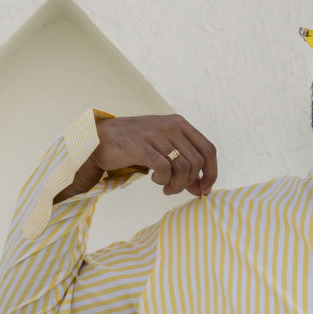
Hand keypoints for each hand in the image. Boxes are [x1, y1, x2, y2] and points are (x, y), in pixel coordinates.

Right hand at [94, 113, 217, 196]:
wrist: (101, 138)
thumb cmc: (135, 146)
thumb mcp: (163, 150)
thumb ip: (183, 166)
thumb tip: (202, 190)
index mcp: (179, 123)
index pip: (208, 149)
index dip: (211, 172)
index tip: (205, 189)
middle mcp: (170, 125)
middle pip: (197, 162)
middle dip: (190, 183)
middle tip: (175, 189)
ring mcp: (156, 134)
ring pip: (183, 168)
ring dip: (176, 185)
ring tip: (165, 188)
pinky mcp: (142, 146)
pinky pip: (164, 169)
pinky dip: (163, 181)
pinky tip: (154, 180)